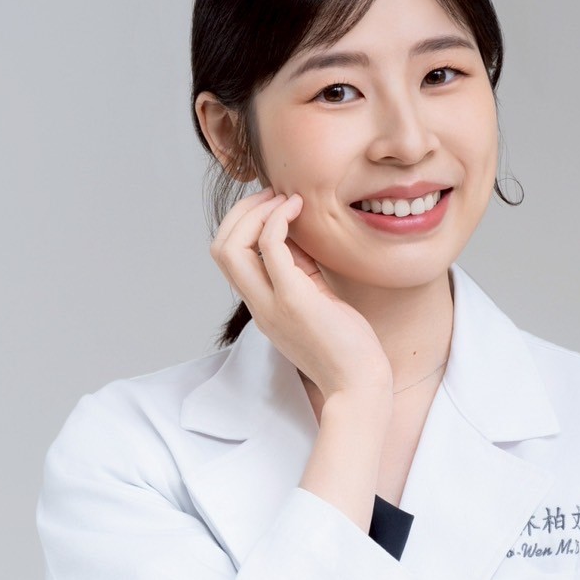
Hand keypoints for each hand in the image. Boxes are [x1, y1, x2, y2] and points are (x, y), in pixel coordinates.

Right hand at [208, 187, 391, 400]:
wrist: (358, 384)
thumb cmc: (346, 346)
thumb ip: (300, 269)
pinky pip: (270, 247)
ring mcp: (271, 304)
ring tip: (283, 199)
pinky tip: (298, 208)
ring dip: (253, 212)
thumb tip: (294, 230)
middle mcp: (258, 306)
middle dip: (240, 212)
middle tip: (272, 195)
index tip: (272, 206)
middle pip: (220, 249)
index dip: (243, 224)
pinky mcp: (293, 300)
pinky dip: (278, 219)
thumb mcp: (317, 298)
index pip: (229, 258)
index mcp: (261, 306)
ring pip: (231, 248)